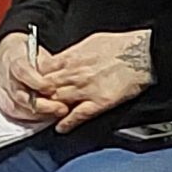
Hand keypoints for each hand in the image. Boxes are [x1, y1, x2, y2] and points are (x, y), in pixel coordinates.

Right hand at [0, 32, 67, 125]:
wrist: (8, 55)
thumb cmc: (26, 53)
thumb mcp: (38, 51)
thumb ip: (48, 64)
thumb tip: (62, 73)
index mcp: (13, 59)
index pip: (22, 72)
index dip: (37, 82)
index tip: (53, 89)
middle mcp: (5, 77)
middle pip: (19, 96)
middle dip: (42, 105)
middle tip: (61, 108)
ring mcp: (2, 90)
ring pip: (15, 108)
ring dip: (37, 115)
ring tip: (56, 114)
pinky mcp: (2, 101)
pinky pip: (13, 114)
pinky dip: (29, 118)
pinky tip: (44, 118)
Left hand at [33, 28, 154, 132]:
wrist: (141, 53)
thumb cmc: (119, 45)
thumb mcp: (87, 42)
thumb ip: (71, 54)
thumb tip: (61, 59)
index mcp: (69, 58)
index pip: (40, 71)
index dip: (33, 79)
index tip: (31, 84)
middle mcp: (73, 74)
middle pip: (45, 88)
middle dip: (37, 96)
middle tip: (34, 103)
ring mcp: (85, 89)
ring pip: (57, 102)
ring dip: (49, 110)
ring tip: (44, 116)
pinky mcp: (99, 102)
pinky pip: (78, 115)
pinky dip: (67, 123)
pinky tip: (61, 128)